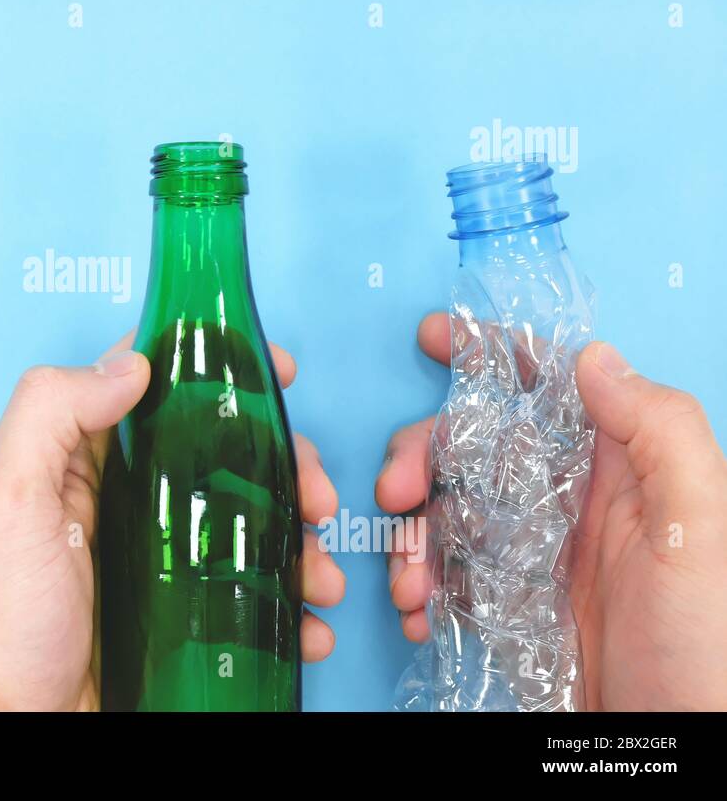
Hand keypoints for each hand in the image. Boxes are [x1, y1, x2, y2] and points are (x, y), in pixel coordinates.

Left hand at [0, 333, 343, 710]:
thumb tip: (133, 364)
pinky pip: (254, 593)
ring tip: (320, 577)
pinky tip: (308, 624)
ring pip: (253, 520)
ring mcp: (162, 555)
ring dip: (302, 538)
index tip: (280, 374)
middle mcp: (130, 496)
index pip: (161, 384)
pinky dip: (292, 603)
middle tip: (316, 498)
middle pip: (227, 450)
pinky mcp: (184, 614)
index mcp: (89, 457)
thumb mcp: (7, 498)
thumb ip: (51, 413)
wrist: (10, 721)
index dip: (222, 367)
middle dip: (287, 463)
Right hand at [378, 312, 726, 710]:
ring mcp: (537, 552)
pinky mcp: (513, 603)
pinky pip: (447, 572)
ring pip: (449, 508)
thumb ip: (659, 433)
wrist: (678, 753)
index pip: (552, 385)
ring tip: (408, 582)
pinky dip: (419, 584)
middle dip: (420, 457)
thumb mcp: (701, 530)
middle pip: (475, 444)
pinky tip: (416, 609)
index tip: (433, 335)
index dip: (491, 350)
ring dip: (412, 535)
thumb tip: (591, 359)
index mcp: (619, 467)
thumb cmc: (708, 649)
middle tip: (393, 495)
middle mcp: (572, 499)